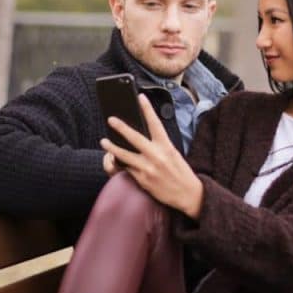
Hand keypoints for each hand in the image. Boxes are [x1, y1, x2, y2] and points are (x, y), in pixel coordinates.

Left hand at [100, 94, 203, 217]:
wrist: (188, 194)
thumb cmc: (180, 172)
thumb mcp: (173, 154)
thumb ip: (159, 145)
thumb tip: (144, 136)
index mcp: (166, 146)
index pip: (155, 123)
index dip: (147, 109)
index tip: (141, 97)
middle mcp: (156, 156)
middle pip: (134, 138)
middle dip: (121, 127)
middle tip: (111, 119)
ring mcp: (148, 168)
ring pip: (125, 155)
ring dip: (112, 147)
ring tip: (104, 141)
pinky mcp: (142, 180)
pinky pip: (127, 169)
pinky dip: (120, 164)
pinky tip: (113, 159)